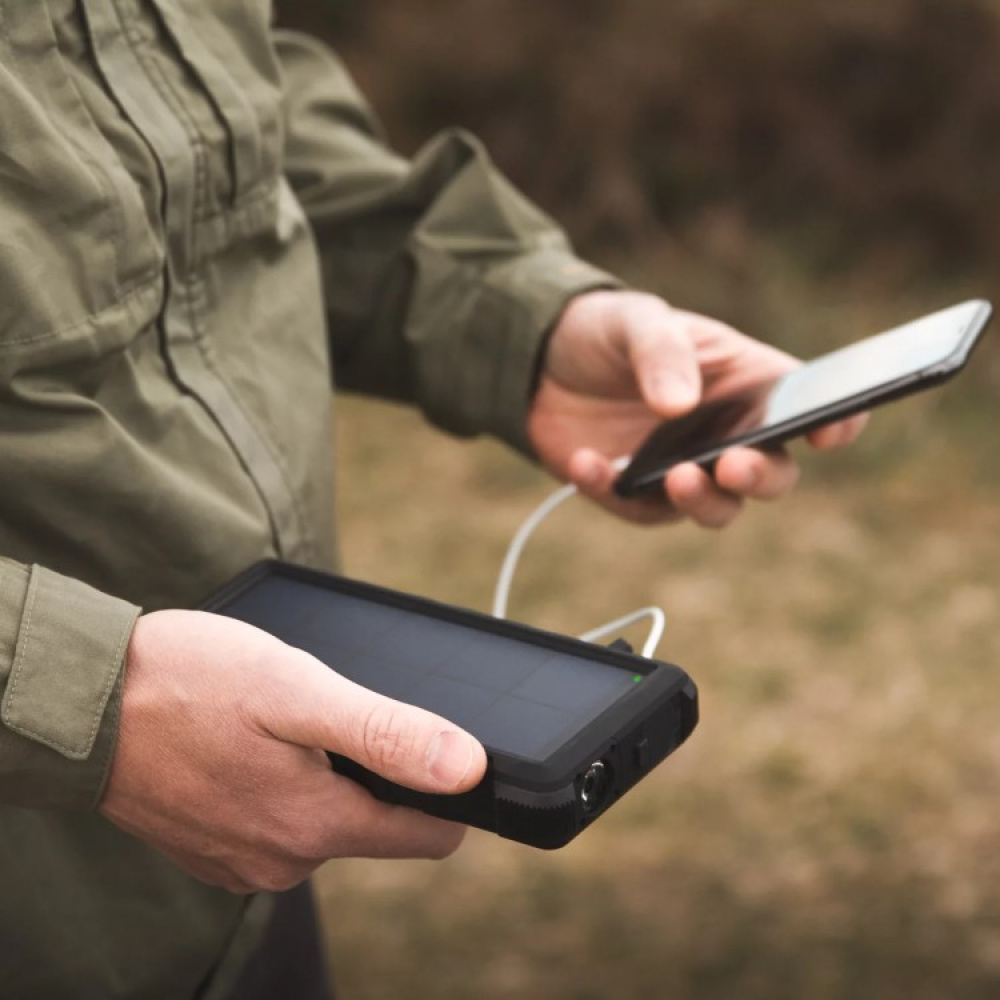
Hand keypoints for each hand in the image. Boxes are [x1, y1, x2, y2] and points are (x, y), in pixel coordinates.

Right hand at [99, 611, 486, 893]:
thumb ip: (386, 734)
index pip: (428, 835)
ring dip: (318, 773)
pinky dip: (276, 784)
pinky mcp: (213, 851)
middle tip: (324, 714)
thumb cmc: (188, 682)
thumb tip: (468, 768)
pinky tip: (247, 745)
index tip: (429, 746)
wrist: (80, 703)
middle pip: (374, 823)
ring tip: (277, 724)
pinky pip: (275, 821)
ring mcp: (244, 862)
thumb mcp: (298, 690)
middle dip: (368, 770)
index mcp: (316, 825)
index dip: (445, 790)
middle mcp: (285, 861)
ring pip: (323, 819)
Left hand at [528, 290, 865, 526]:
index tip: (828, 432)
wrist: (541, 363)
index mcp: (750, 383)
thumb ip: (661, 353)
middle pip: (772, 475)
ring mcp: (685, 469)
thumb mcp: (636, 322)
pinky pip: (639, 510)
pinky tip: (586, 463)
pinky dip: (615, 493)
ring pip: (717, 509)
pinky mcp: (638, 494)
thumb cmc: (609, 332)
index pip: (813, 406)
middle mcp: (729, 434)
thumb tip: (678, 407)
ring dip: (703, 502)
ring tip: (677, 477)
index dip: (837, 422)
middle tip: (734, 466)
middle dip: (761, 477)